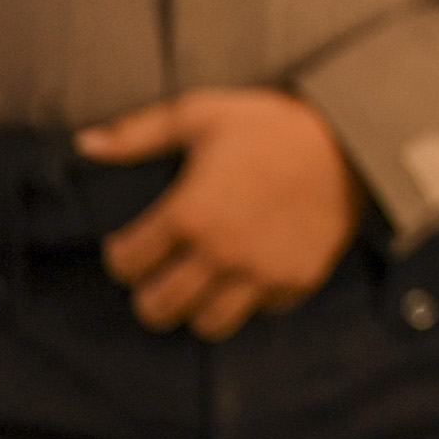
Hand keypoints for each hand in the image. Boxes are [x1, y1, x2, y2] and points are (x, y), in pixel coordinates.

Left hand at [82, 89, 362, 339]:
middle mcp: (220, 252)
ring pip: (207, 324)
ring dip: (196, 308)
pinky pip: (260, 312)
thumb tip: (84, 144)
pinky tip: (248, 274)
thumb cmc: (271, 125)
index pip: (126, 263)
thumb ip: (138, 133)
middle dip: (149, 294)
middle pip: (158, 308)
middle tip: (159, 275)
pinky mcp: (296, 281)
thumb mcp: (201, 114)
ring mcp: (260, 273)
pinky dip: (249, 300)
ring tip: (200, 287)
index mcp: (189, 213)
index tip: (130, 245)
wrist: (354, 141)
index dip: (121, 255)